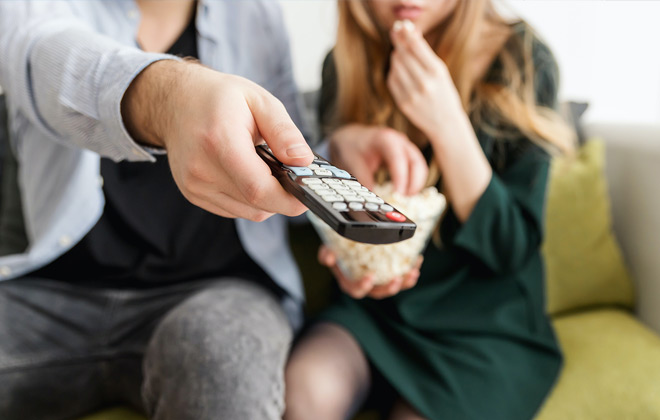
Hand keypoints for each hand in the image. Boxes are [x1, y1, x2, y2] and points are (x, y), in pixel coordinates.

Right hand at [122, 60, 313, 220]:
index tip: (308, 195)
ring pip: (247, 212)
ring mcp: (194, 185)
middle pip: (255, 204)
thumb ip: (284, 132)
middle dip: (282, 197)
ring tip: (266, 168)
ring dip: (266, 198)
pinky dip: (249, 199)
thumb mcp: (259, 100)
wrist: (175, 101)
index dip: (289, 199)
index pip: (257, 188)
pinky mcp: (193, 194)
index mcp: (219, 141)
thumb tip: (304, 161)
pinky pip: (234, 209)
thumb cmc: (218, 98)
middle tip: (293, 176)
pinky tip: (248, 174)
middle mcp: (201, 169)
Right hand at [318, 245, 422, 299]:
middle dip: (389, 289)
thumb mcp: (328, 249)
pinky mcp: (390, 274)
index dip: (363, 286)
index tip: (370, 277)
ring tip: (413, 272)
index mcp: (350, 282)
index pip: (356, 290)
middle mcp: (366, 285)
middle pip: (378, 293)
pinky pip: (402, 276)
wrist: (348, 244)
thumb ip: (326, 253)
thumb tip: (328, 258)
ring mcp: (379, 281)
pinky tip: (417, 260)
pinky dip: (410, 270)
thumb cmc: (338, 249)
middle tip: (397, 280)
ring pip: (393, 287)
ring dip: (405, 282)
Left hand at [329, 124, 427, 195]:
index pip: (398, 158)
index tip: (398, 194)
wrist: (352, 137)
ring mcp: (406, 148)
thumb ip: (363, 180)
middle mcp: (400, 141)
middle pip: (416, 162)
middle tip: (404, 199)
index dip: (401, 177)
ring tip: (404, 198)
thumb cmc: (352, 146)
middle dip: (414, 183)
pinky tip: (404, 193)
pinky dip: (413, 182)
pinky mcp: (407, 156)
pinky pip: (416, 169)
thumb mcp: (353, 162)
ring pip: (420, 167)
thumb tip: (372, 199)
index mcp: (386, 139)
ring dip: (415, 184)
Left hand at [387, 21, 464, 137]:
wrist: (445, 123)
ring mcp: (412, 94)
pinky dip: (394, 71)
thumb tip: (410, 32)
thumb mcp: (441, 71)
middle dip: (399, 41)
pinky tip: (400, 70)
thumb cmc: (444, 93)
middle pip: (403, 54)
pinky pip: (392, 80)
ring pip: (395, 65)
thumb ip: (425, 53)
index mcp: (437, 71)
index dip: (406, 33)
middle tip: (396, 32)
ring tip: (402, 54)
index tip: (402, 25)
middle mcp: (424, 82)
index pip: (416, 45)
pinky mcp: (403, 103)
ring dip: (397, 56)